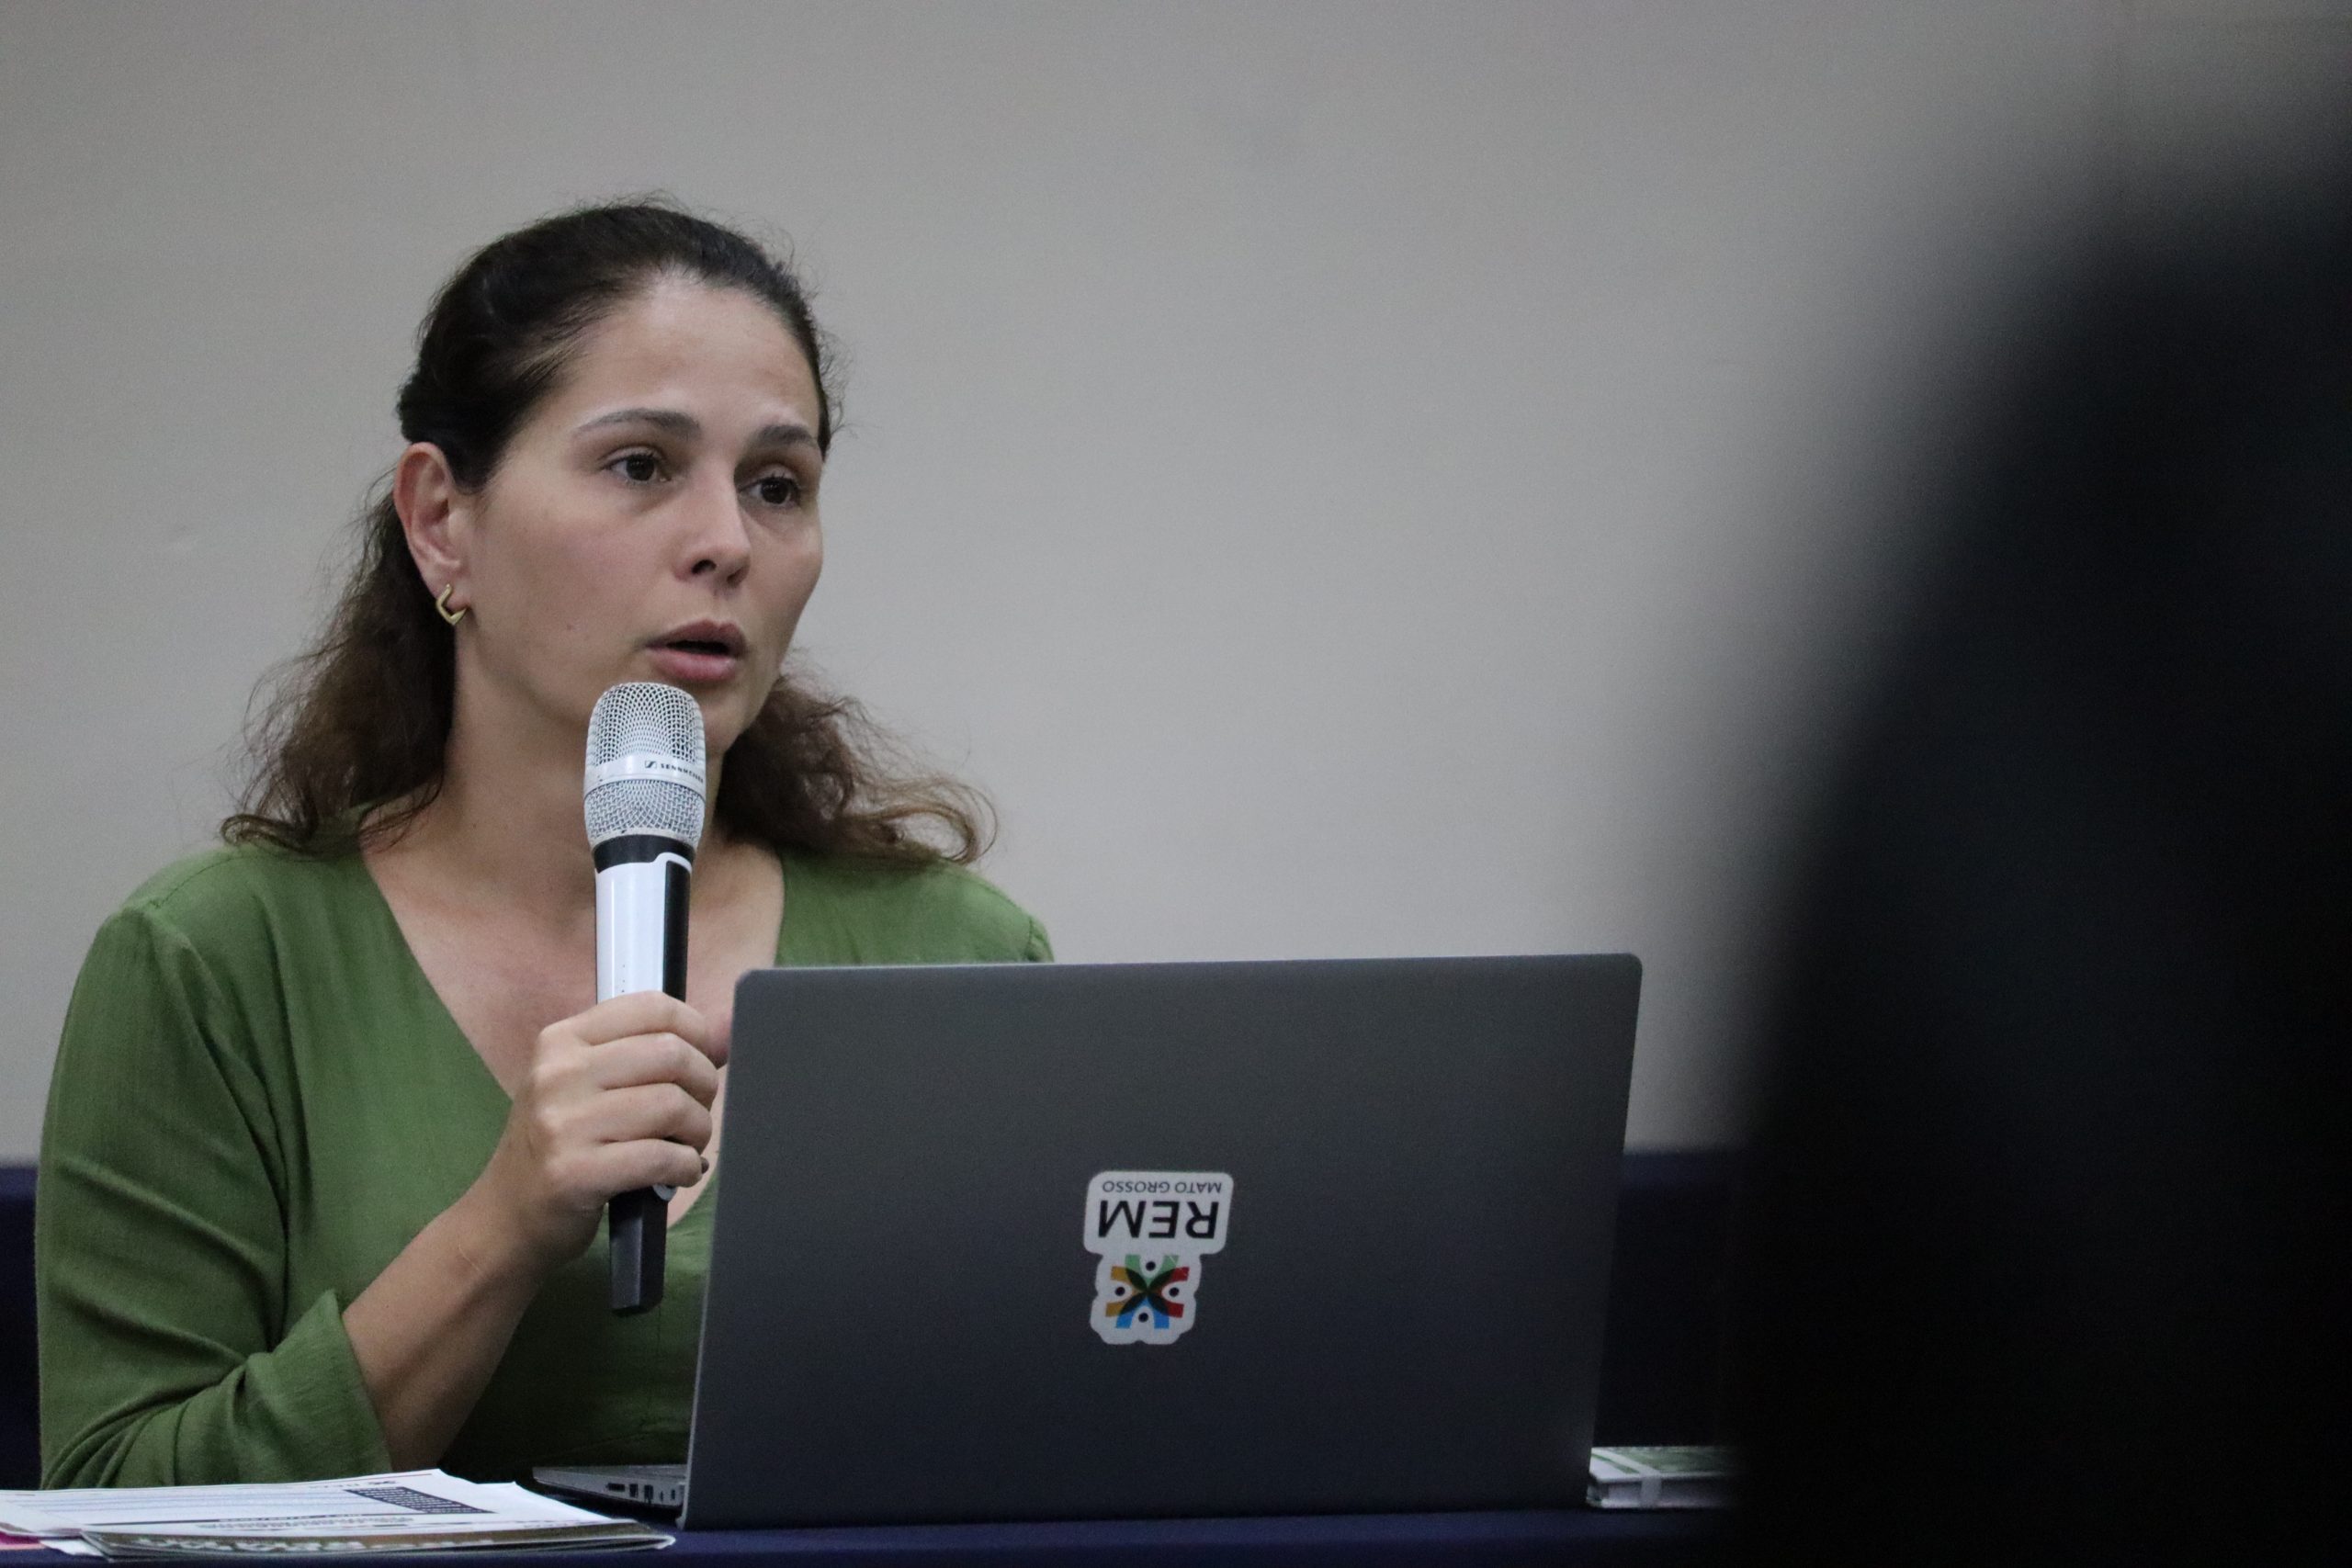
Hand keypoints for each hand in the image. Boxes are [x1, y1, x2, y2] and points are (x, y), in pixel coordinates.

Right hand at [461, 991, 727, 1277]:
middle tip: (694, 1114)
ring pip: (672, 1105)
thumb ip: (657, 1051)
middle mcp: (557, 1073)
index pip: (653, 1008)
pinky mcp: (573, 1173)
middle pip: (672, 1054)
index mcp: (562, 1040)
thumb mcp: (592, 1085)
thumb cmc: (560, 1145)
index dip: (697, 1033)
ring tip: (687, 1146)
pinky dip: (685, 1167)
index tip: (703, 1062)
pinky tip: (678, 1173)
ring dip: (697, 1131)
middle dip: (704, 1086)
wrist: (505, 1218)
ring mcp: (562, 1123)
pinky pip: (660, 1157)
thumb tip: (731, 1024)